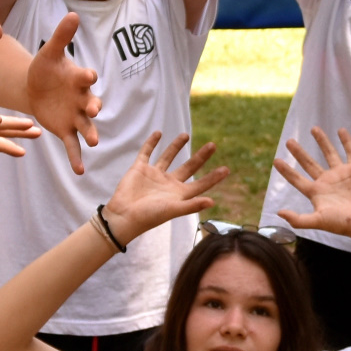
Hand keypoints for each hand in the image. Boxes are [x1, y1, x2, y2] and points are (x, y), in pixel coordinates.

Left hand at [23, 11, 101, 172]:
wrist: (34, 87)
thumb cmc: (45, 68)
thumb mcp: (49, 52)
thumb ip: (61, 37)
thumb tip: (73, 13)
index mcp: (79, 79)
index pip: (86, 78)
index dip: (87, 77)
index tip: (88, 75)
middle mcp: (81, 99)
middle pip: (91, 104)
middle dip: (93, 107)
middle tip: (94, 111)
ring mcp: (75, 117)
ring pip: (86, 127)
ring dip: (91, 135)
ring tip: (93, 143)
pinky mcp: (66, 130)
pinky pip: (73, 145)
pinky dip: (76, 158)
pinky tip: (79, 171)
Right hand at [105, 132, 226, 237]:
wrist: (124, 216)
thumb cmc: (150, 216)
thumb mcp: (173, 210)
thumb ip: (192, 205)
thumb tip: (212, 201)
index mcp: (179, 194)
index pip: (200, 184)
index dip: (213, 177)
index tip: (226, 169)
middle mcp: (168, 183)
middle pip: (189, 167)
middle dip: (201, 156)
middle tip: (213, 145)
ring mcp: (154, 175)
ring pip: (168, 157)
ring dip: (177, 146)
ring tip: (186, 134)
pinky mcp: (140, 169)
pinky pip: (147, 153)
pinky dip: (151, 143)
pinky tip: (158, 133)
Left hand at [271, 126, 350, 241]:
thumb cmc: (342, 223)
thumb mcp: (318, 221)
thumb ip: (299, 219)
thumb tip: (279, 213)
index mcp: (316, 192)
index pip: (297, 179)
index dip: (286, 171)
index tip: (276, 160)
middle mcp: (327, 181)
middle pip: (309, 163)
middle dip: (299, 152)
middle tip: (289, 141)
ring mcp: (341, 174)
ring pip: (329, 153)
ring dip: (321, 141)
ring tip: (313, 128)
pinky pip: (350, 152)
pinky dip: (346, 141)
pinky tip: (341, 130)